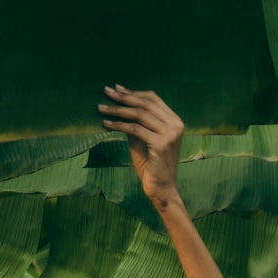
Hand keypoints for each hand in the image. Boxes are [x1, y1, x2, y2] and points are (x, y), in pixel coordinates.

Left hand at [97, 85, 183, 206]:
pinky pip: (135, 129)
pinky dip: (119, 125)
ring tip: (102, 108)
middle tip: (106, 92)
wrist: (161, 188)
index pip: (152, 99)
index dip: (133, 92)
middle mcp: (175, 125)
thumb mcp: (142, 139)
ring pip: (139, 114)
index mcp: (174, 121)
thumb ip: (136, 122)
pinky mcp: (161, 145)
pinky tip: (106, 124)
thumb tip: (119, 103)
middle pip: (145, 103)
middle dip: (124, 97)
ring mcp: (170, 134)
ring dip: (118, 110)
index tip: (116, 89)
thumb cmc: (151, 165)